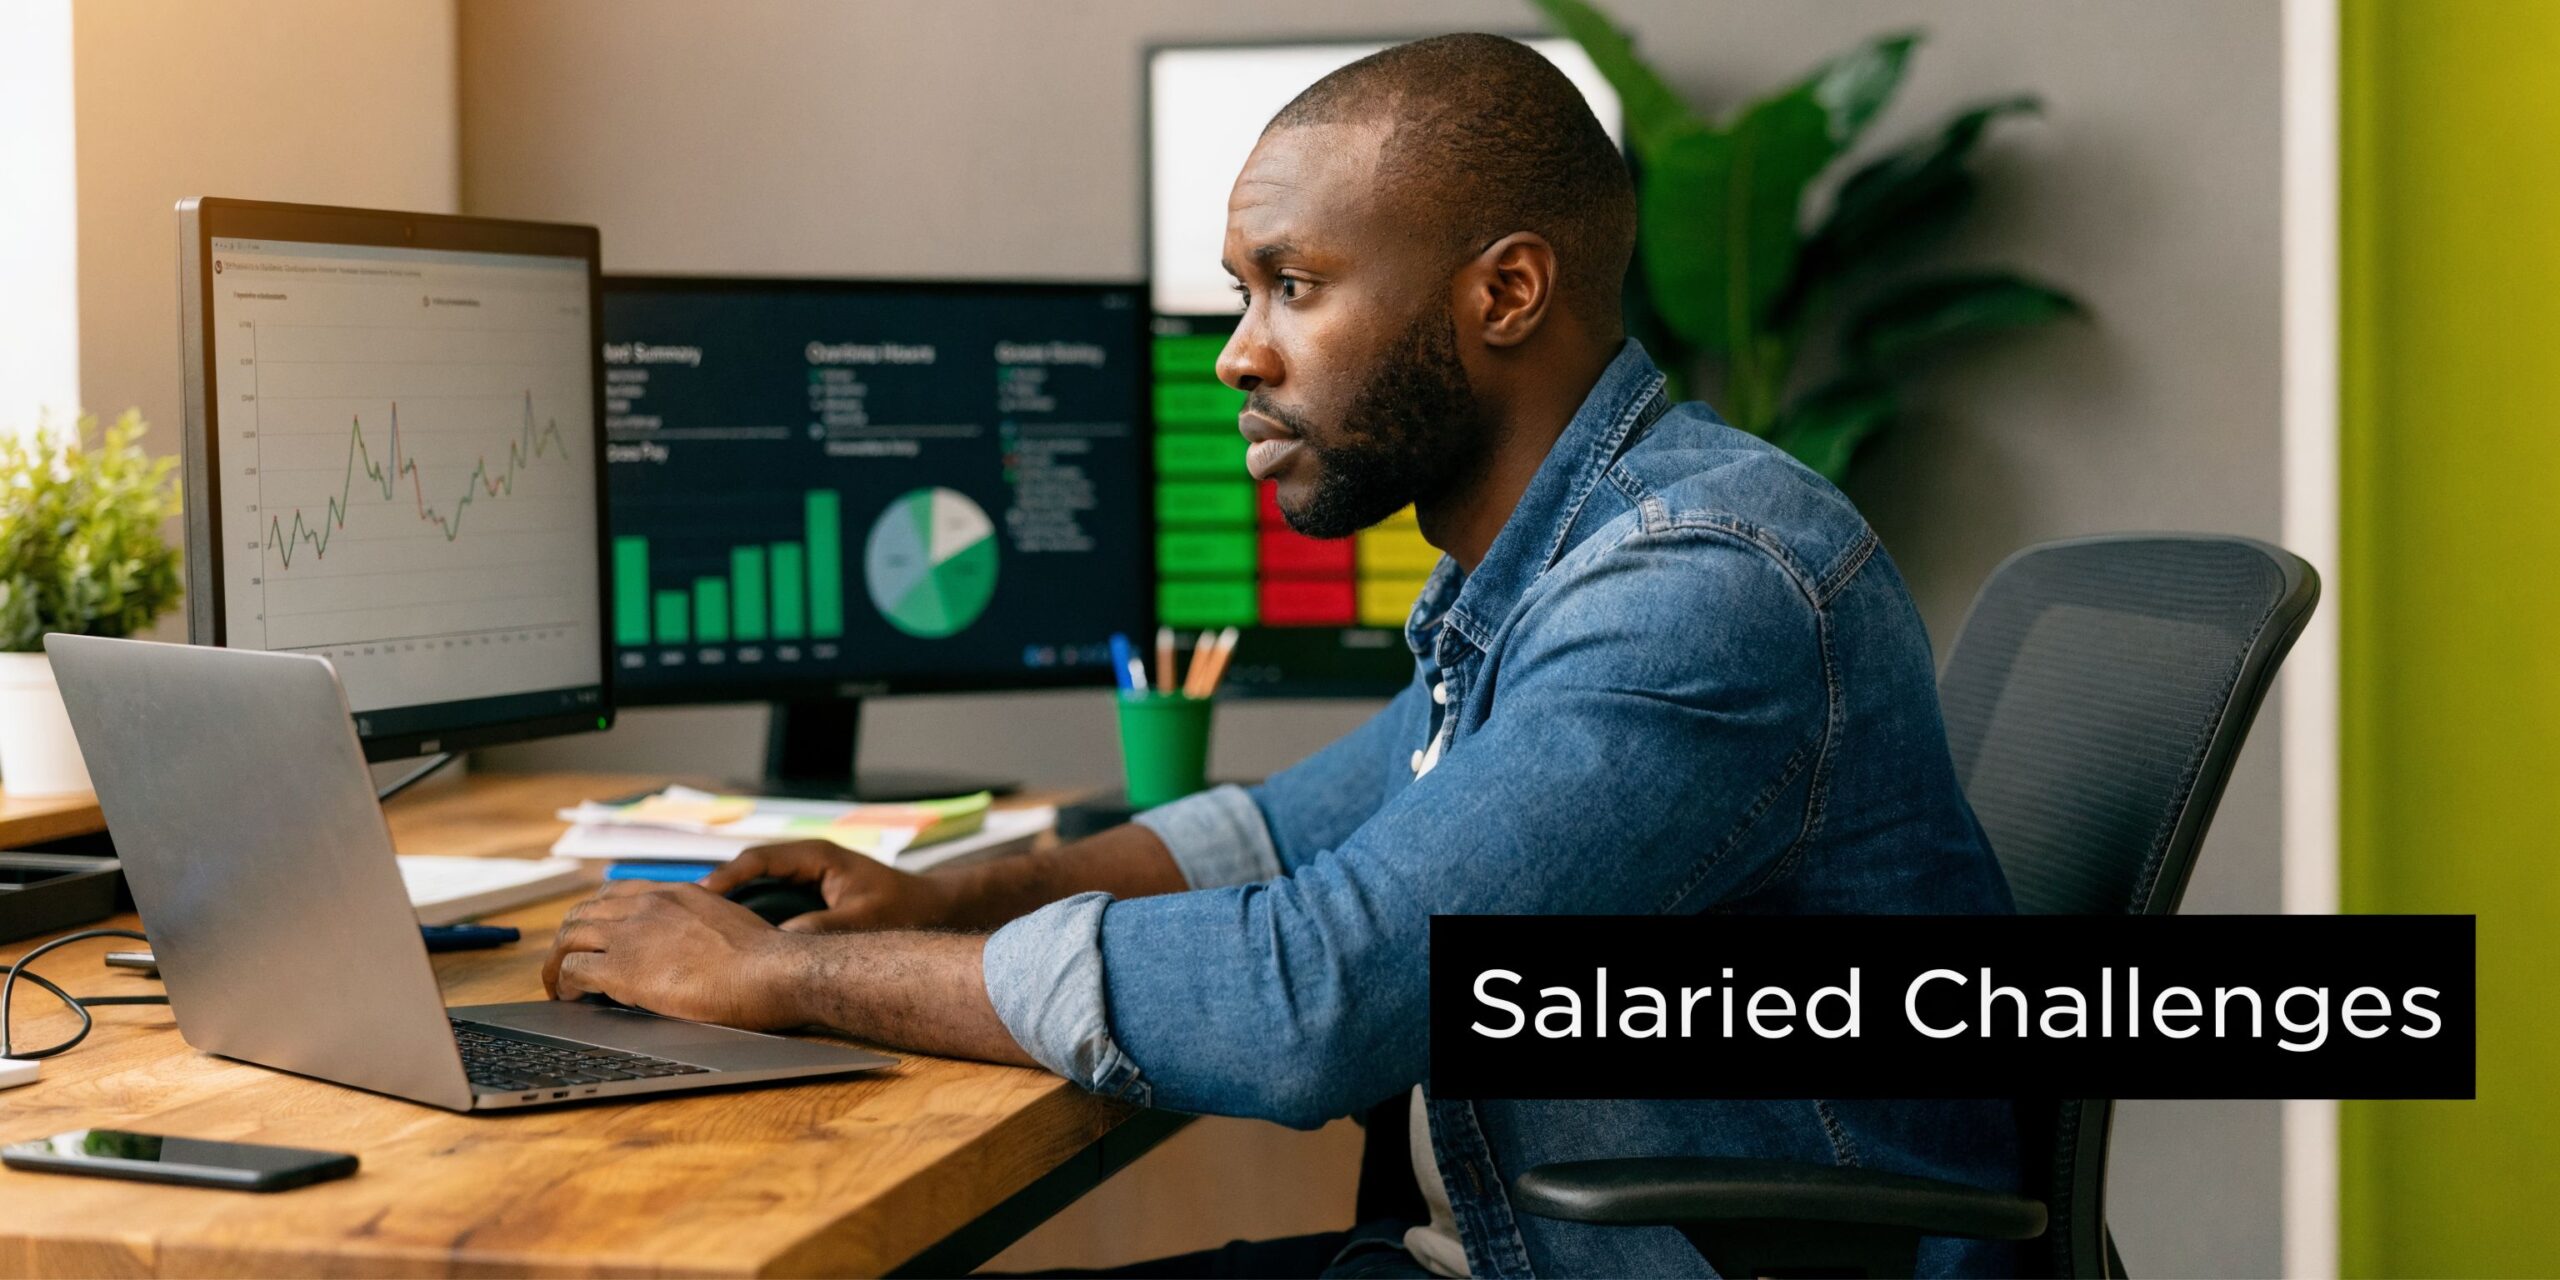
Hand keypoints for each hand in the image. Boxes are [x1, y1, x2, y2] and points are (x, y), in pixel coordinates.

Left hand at [542, 881, 809, 1029]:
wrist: (771, 971)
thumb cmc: (765, 959)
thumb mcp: (730, 923)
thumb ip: (702, 925)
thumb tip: (699, 945)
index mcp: (675, 893)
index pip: (615, 893)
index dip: (596, 917)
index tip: (594, 937)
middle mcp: (648, 904)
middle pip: (583, 912)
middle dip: (568, 938)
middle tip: (567, 964)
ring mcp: (632, 934)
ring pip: (569, 937)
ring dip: (557, 962)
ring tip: (558, 986)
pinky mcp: (623, 968)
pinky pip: (573, 969)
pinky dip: (563, 984)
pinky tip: (568, 998)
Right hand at [700, 840, 959, 932]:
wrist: (931, 908)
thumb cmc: (904, 909)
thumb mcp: (861, 921)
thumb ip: (821, 930)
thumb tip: (779, 945)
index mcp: (817, 855)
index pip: (759, 858)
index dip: (728, 877)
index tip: (701, 895)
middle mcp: (807, 860)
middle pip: (749, 869)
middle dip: (719, 889)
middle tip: (685, 911)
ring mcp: (806, 875)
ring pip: (756, 884)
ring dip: (731, 902)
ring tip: (698, 924)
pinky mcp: (808, 893)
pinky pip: (769, 897)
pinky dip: (749, 912)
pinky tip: (732, 936)